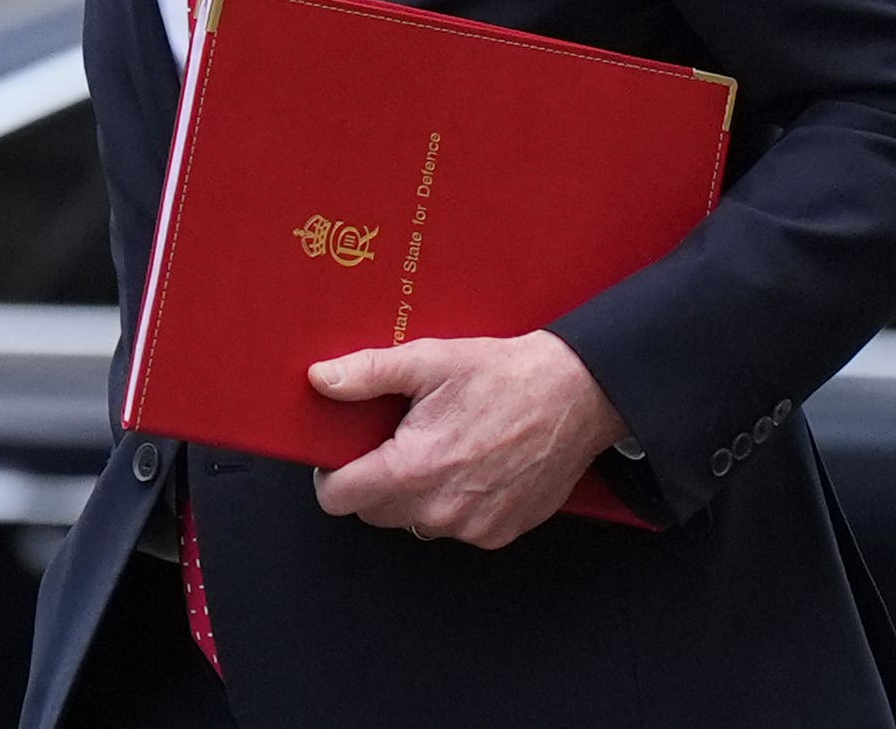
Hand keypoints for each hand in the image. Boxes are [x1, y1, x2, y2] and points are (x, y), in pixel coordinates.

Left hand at [308, 331, 628, 549]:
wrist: (575, 394)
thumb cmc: (502, 375)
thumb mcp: (428, 360)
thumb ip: (367, 373)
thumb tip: (320, 379)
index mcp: (414, 468)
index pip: (339, 498)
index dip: (331, 475)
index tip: (342, 456)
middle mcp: (441, 509)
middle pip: (373, 512)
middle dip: (373, 481)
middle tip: (396, 442)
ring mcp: (473, 527)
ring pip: (413, 521)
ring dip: (414, 494)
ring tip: (439, 449)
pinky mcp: (499, 534)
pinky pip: (454, 527)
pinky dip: (452, 503)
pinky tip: (471, 466)